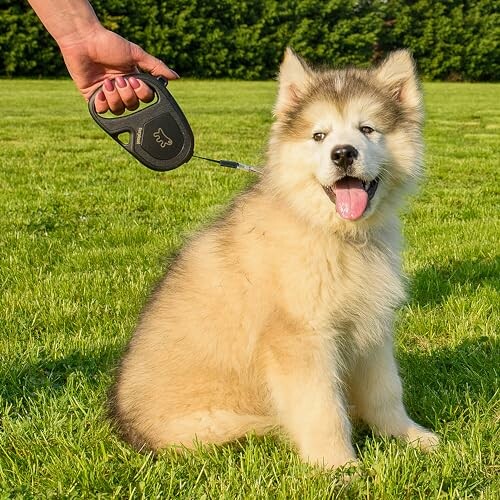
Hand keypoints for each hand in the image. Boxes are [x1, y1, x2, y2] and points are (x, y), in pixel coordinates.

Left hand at [60, 25, 178, 113]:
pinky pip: (102, 111)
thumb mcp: (136, 54)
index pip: (145, 99)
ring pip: (118, 110)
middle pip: (132, 106)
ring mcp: (107, 95)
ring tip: (107, 82)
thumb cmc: (109, 43)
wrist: (83, 40)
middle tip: (119, 79)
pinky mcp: (93, 98)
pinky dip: (103, 103)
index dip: (142, 93)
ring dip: (115, 97)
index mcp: (133, 81)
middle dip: (127, 94)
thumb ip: (156, 67)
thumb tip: (176, 77)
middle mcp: (121, 90)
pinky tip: (101, 90)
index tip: (135, 80)